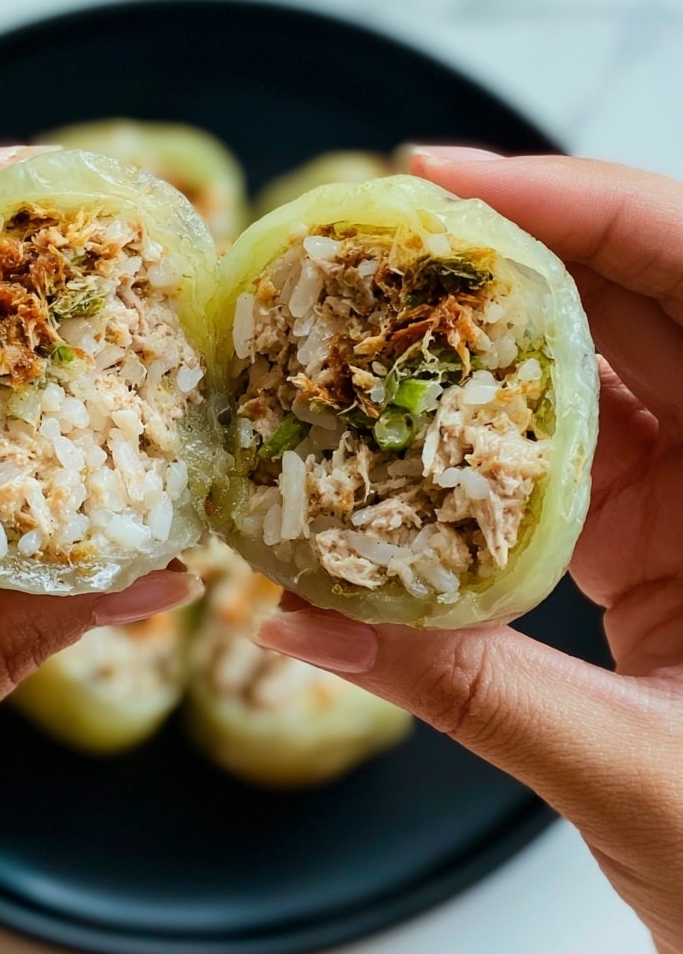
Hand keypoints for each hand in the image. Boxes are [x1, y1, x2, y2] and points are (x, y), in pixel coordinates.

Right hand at [255, 150, 682, 953]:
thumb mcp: (636, 776)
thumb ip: (471, 690)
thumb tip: (305, 623)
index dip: (587, 206)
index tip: (451, 176)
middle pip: (635, 301)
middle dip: (509, 251)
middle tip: (381, 231)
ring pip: (594, 367)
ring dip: (485, 335)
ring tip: (374, 307)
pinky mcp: (650, 536)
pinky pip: (564, 448)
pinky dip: (483, 428)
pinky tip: (407, 419)